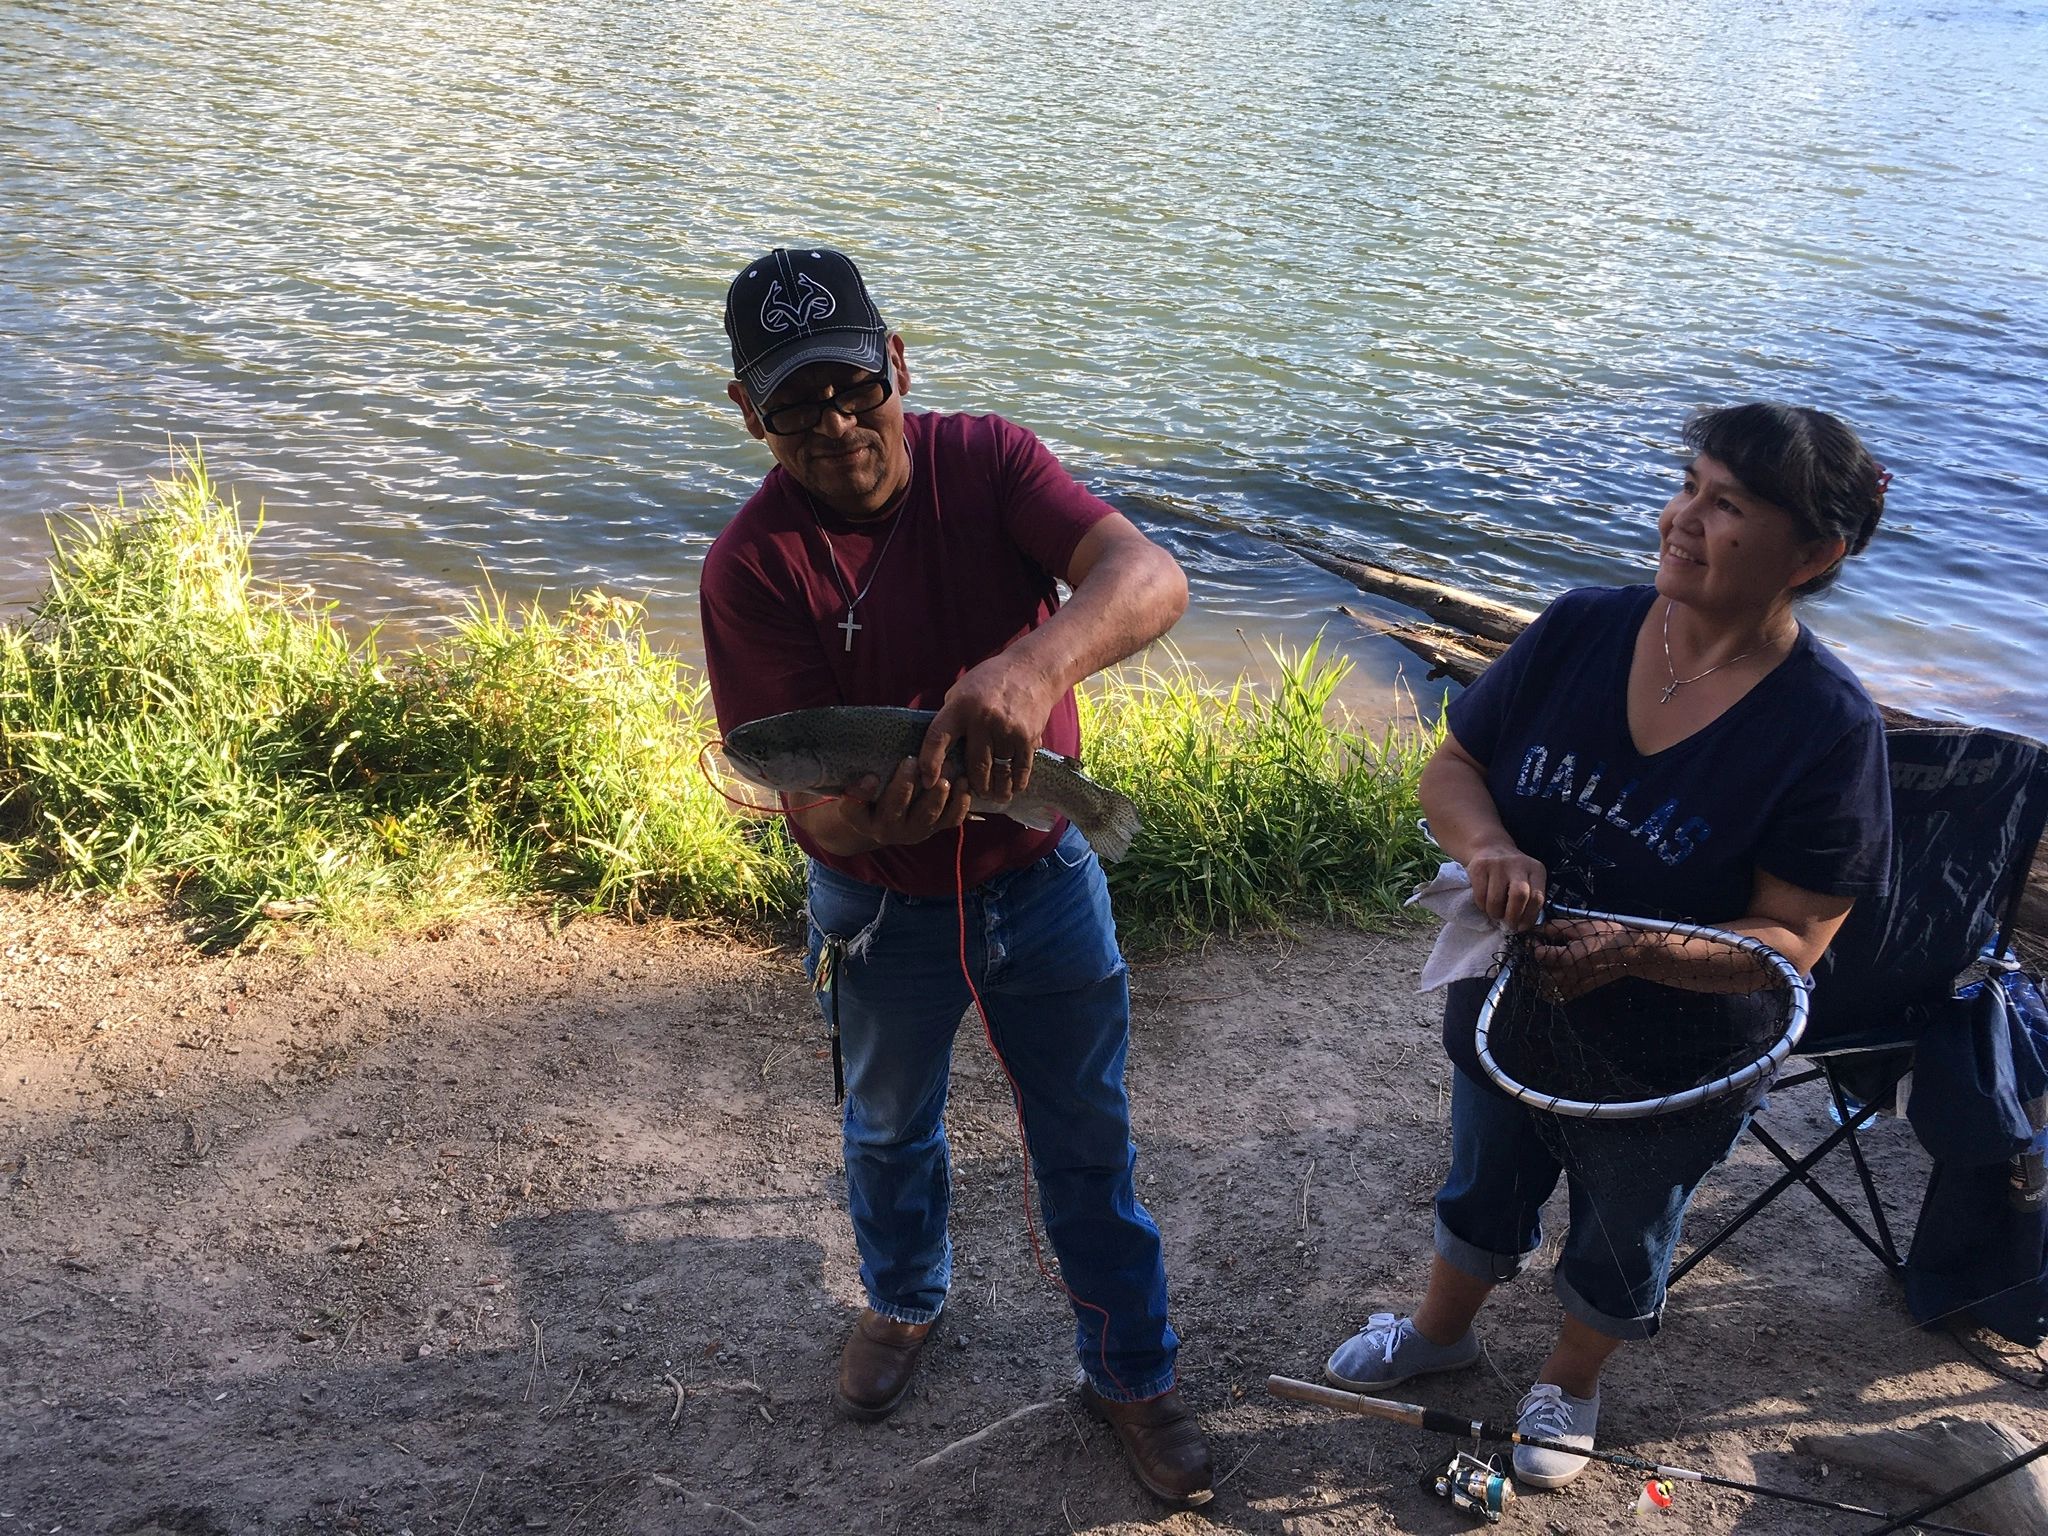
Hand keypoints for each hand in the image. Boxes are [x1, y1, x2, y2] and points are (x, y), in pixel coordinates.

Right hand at [835, 757, 973, 849]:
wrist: (885, 822)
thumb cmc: (868, 797)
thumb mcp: (855, 791)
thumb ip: (857, 784)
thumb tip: (868, 775)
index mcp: (861, 819)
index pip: (855, 808)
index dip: (861, 794)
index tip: (871, 776)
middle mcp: (887, 829)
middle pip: (895, 809)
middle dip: (904, 785)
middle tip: (912, 762)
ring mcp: (914, 831)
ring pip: (927, 815)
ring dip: (937, 792)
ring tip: (944, 768)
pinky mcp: (936, 829)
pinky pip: (951, 820)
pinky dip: (960, 802)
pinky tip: (963, 782)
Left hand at [917, 652, 1060, 800]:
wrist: (1032, 670)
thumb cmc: (990, 681)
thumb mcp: (960, 691)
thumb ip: (950, 719)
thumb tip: (935, 752)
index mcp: (960, 706)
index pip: (938, 738)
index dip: (930, 763)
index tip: (927, 782)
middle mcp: (983, 718)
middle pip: (974, 765)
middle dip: (973, 785)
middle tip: (971, 793)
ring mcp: (1007, 729)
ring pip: (998, 771)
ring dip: (995, 789)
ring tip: (993, 796)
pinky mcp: (1028, 737)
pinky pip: (1020, 769)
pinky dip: (1016, 782)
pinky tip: (1012, 788)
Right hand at [1464, 844, 1547, 931]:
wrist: (1491, 848)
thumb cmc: (1512, 873)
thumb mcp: (1528, 879)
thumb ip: (1529, 899)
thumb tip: (1523, 926)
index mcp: (1536, 870)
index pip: (1537, 897)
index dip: (1529, 917)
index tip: (1522, 926)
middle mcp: (1518, 864)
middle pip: (1519, 896)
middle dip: (1513, 916)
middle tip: (1508, 925)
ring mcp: (1498, 864)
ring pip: (1497, 899)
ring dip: (1496, 913)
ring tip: (1496, 914)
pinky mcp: (1479, 867)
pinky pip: (1480, 895)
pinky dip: (1482, 906)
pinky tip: (1485, 905)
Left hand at [1527, 916, 1633, 1001]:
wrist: (1628, 954)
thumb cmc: (1605, 937)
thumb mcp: (1578, 926)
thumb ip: (1553, 928)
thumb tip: (1536, 930)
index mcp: (1567, 959)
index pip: (1537, 954)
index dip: (1532, 943)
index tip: (1534, 937)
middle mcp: (1567, 976)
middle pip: (1536, 973)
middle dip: (1530, 960)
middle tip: (1535, 948)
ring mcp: (1571, 987)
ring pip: (1542, 986)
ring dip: (1535, 975)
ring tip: (1539, 962)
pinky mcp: (1576, 993)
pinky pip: (1553, 995)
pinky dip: (1546, 987)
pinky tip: (1548, 975)